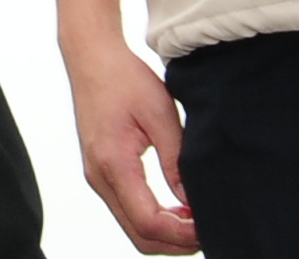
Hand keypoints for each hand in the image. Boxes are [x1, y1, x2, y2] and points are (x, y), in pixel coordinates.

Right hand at [60, 26, 197, 252]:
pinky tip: (176, 208)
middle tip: (207, 230)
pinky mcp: (101, 173)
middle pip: (139, 236)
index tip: (208, 226)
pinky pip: (127, 211)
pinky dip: (152, 220)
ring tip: (196, 219)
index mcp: (113, 164)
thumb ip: (176, 162)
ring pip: (132, 228)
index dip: (182, 234)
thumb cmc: (124, 78)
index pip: (148, 223)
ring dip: (165, 234)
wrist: (91, 57)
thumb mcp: (160, 115)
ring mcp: (97, 177)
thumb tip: (193, 202)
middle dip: (176, 243)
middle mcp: (99, 178)